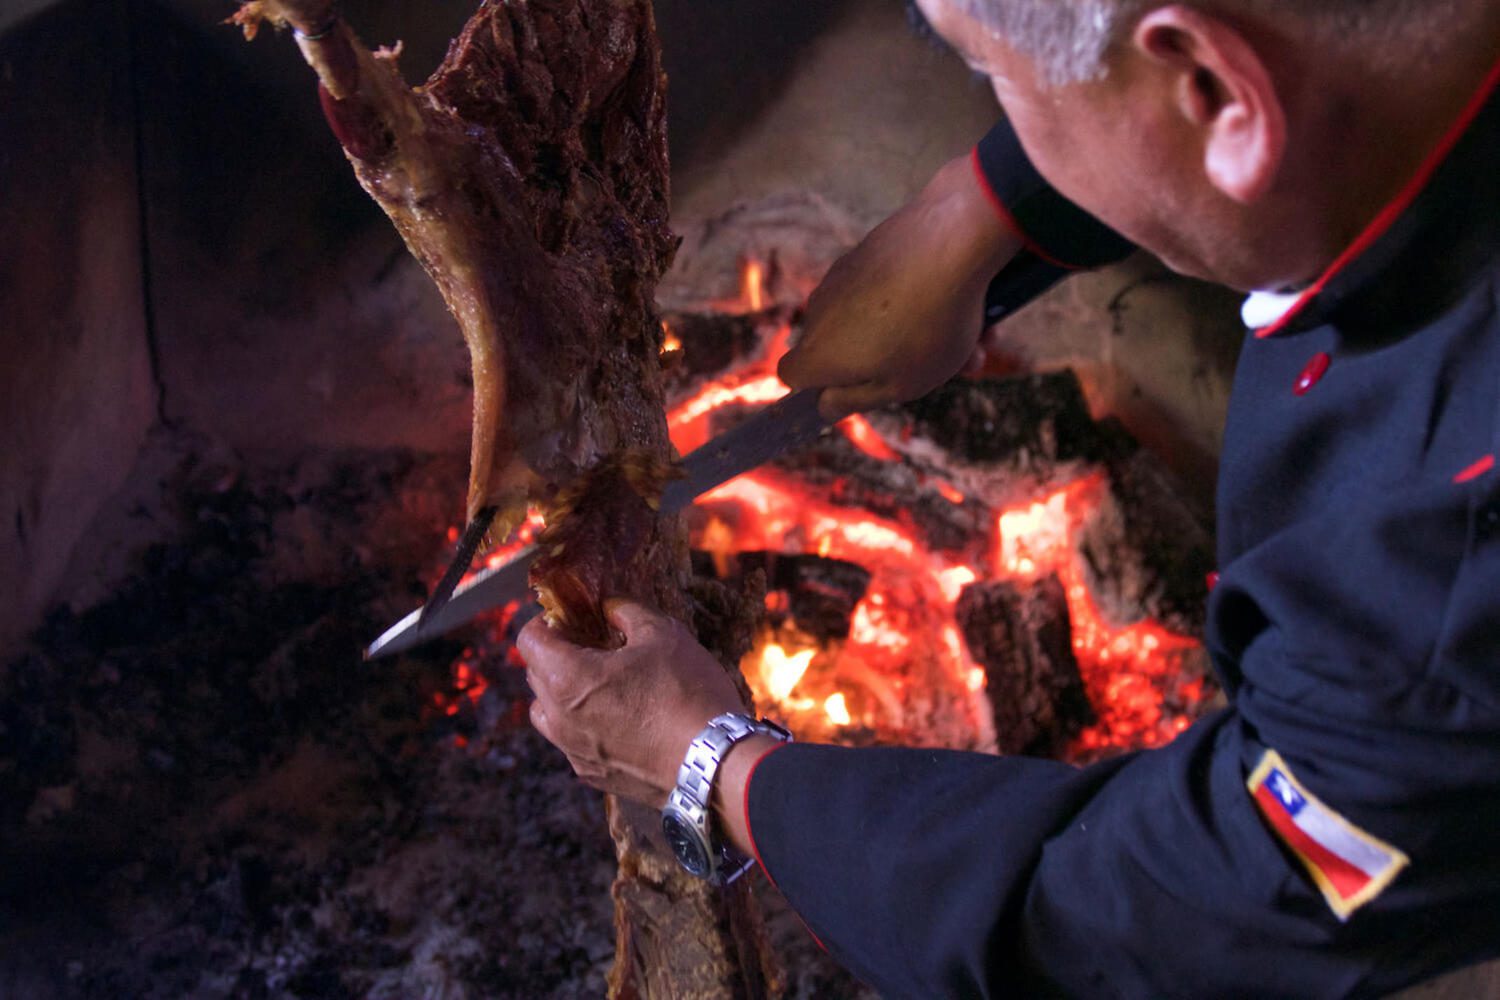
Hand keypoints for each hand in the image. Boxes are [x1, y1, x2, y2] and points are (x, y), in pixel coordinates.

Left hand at [517, 600, 746, 807]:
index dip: (546, 621)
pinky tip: (620, 717)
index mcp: (567, 678)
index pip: (528, 640)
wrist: (713, 763)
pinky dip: (583, 724)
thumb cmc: (686, 692)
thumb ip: (628, 611)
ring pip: (547, 713)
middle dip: (557, 654)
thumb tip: (610, 607)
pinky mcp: (593, 775)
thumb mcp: (663, 634)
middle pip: (535, 675)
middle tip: (593, 644)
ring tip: (602, 683)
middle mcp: (559, 719)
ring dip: (563, 692)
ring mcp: (573, 752)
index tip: (570, 618)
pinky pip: (572, 742)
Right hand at [778, 152, 1021, 420]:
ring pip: (868, 319)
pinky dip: (912, 300)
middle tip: (932, 369)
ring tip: (963, 338)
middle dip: (880, 361)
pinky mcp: (865, 253)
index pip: (791, 375)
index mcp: (819, 353)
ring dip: (907, 332)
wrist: (950, 244)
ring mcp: (841, 279)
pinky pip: (884, 289)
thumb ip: (856, 401)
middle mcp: (818, 313)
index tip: (855, 389)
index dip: (819, 387)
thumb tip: (825, 406)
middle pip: (837, 347)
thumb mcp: (899, 386)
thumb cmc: (927, 327)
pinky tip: (957, 302)